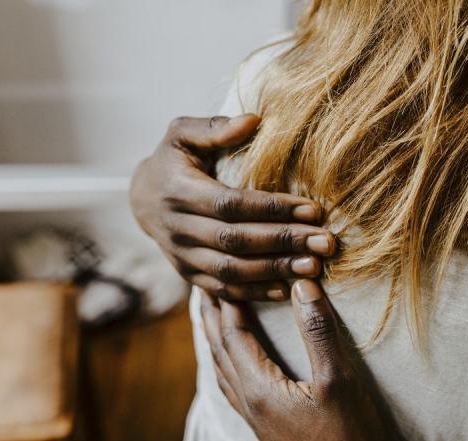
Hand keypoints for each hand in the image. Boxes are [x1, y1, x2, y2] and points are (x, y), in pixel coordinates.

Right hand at [129, 115, 336, 300]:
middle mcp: (178, 229)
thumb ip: (213, 127)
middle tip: (325, 243)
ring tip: (314, 267)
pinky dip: (257, 293)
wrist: (142, 200)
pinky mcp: (190, 277)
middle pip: (237, 241)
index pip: (232, 204)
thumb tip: (253, 121)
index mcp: (178, 192)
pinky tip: (289, 289)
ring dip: (276, 270)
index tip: (313, 209)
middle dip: (284, 242)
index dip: (274, 209)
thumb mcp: (182, 135)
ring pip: (233, 270)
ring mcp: (182, 258)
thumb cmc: (173, 161)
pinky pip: (225, 290)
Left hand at [200, 280, 406, 440]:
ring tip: (211, 320)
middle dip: (211, 317)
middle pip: (219, 352)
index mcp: (259, 389)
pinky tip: (233, 368)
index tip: (219, 273)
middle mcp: (248, 405)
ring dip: (215, 342)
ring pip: (222, 373)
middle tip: (202, 286)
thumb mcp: (338, 379)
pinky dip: (226, 367)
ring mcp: (255, 422)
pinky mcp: (266, 433)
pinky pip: (232, 390)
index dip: (226, 302)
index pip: (232, 335)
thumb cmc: (349, 435)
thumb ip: (318, 330)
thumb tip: (301, 286)